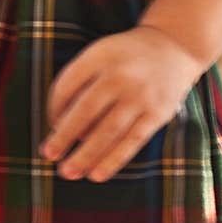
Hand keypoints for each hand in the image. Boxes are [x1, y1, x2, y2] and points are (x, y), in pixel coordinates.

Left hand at [40, 25, 203, 182]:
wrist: (173, 47)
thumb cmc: (125, 57)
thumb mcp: (100, 53)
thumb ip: (80, 80)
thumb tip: (60, 125)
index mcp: (99, 56)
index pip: (67, 85)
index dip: (54, 108)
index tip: (50, 125)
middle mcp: (119, 75)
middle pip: (85, 110)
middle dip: (64, 136)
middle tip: (48, 154)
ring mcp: (140, 95)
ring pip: (108, 131)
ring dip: (86, 155)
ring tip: (68, 172)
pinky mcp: (156, 114)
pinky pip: (131, 142)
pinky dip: (113, 160)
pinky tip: (96, 174)